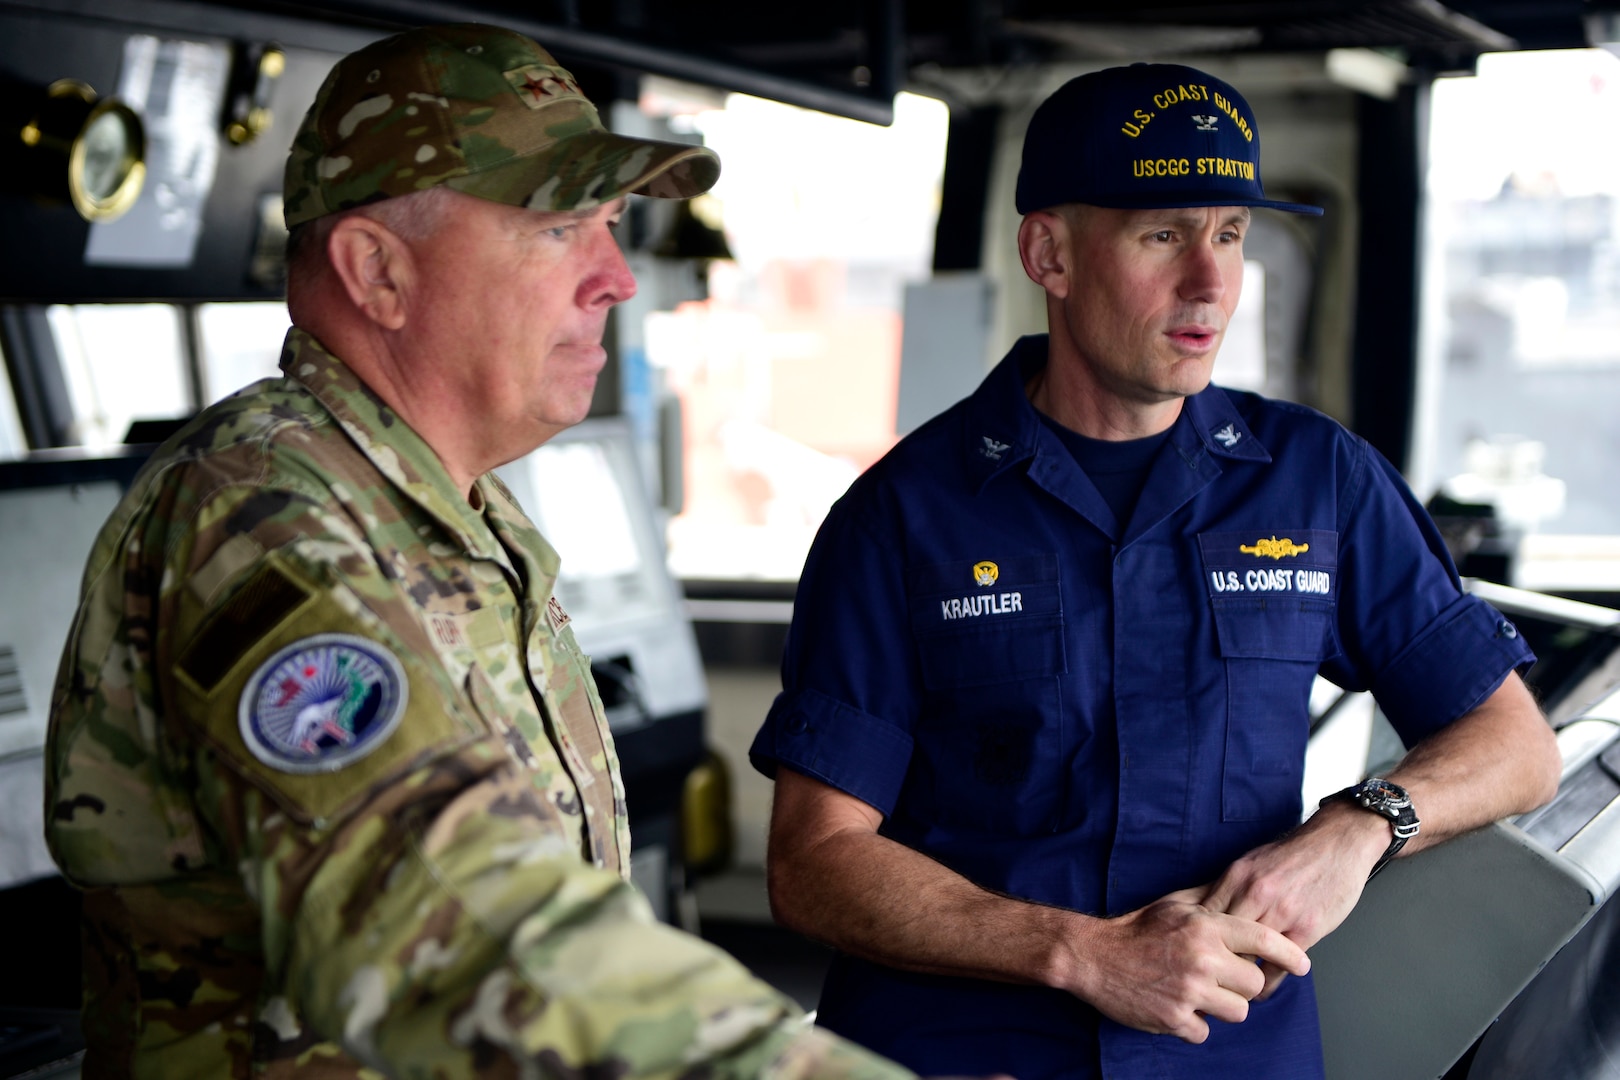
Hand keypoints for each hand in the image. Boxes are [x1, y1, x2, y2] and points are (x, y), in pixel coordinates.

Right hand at [1068, 888, 1308, 1043]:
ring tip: (1200, 993)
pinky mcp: (1174, 1018)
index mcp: (1206, 927)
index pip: (1264, 941)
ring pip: (1237, 1011)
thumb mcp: (1176, 906)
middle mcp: (1202, 958)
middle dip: (1244, 985)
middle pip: (1254, 984)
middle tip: (1225, 980)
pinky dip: (1194, 1024)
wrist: (1093, 956)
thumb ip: (1212, 905)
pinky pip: (1205, 1032)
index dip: (1290, 954)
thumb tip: (1247, 899)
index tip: (1303, 964)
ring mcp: (1189, 991)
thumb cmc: (1137, 929)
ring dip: (1222, 1006)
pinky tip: (1178, 1007)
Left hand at [1196, 803, 1389, 997]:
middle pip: (1220, 939)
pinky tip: (1259, 989)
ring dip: (1236, 977)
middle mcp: (1254, 894)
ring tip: (1229, 990)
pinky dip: (1265, 983)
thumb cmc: (1293, 855)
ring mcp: (1280, 913)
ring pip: (1245, 956)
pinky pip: (1276, 967)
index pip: (1202, 917)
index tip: (1190, 957)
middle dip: (1210, 962)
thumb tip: (1201, 910)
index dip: (1194, 940)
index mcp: (1237, 877)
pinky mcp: (1305, 930)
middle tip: (1204, 980)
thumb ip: (1229, 887)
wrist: (1338, 844)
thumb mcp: (1252, 862)